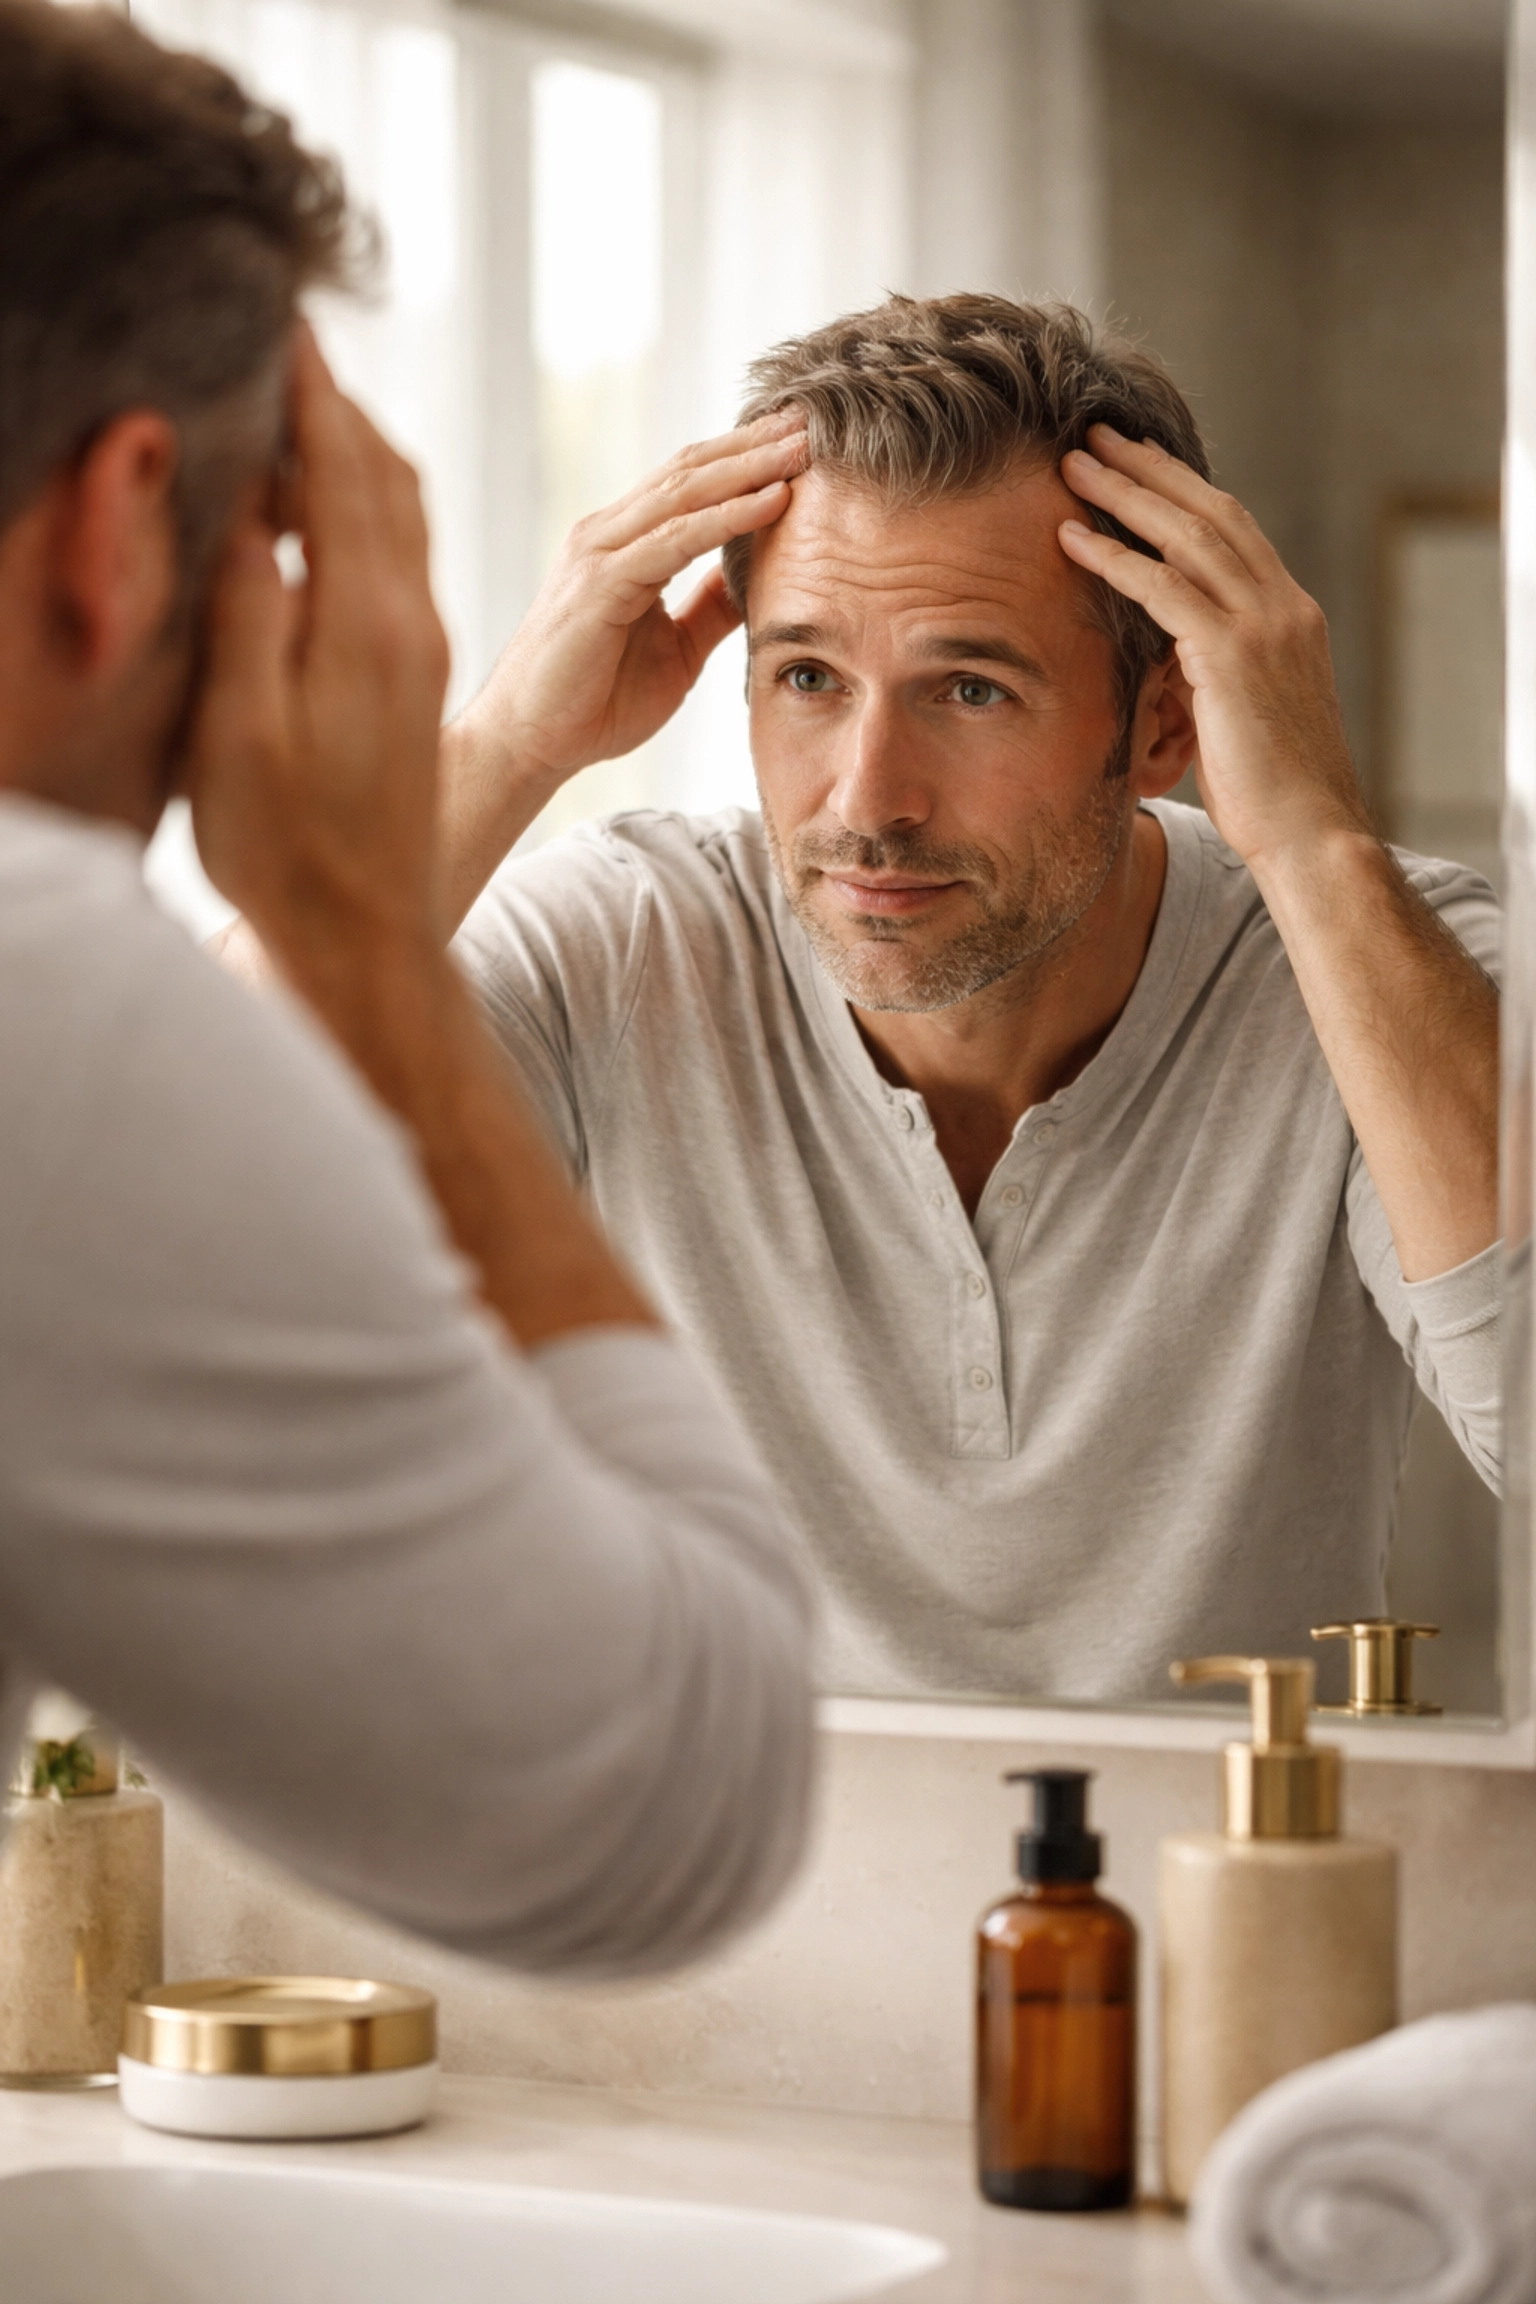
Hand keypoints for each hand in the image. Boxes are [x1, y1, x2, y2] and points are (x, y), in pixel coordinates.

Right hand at [185, 327, 449, 968]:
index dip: (313, 393)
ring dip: (358, 446)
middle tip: (296, 336)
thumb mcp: (241, 733)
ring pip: (400, 515)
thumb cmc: (285, 850)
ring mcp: (417, 652)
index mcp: (367, 627)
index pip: (345, 474)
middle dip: (339, 402)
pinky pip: (397, 556)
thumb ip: (249, 612)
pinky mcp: (412, 677)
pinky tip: (326, 502)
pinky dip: (364, 502)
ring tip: (310, 397)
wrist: (362, 937)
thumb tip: (254, 508)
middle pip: (386, 479)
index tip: (288, 319)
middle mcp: (409, 626)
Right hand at [451, 417, 806, 797]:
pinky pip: (675, 539)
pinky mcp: (600, 585)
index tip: (804, 439)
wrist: (530, 745)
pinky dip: (728, 517)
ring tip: (805, 446)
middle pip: (692, 470)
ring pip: (686, 492)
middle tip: (815, 418)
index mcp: (624, 544)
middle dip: (755, 444)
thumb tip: (757, 579)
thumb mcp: (676, 649)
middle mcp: (608, 535)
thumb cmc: (593, 702)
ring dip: (751, 466)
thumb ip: (710, 608)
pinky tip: (773, 500)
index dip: (748, 457)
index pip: (692, 482)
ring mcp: (600, 554)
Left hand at [1058, 427, 1372, 872]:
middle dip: (1150, 469)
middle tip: (1096, 436)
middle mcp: (1283, 607)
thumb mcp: (1246, 716)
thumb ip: (1215, 674)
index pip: (1234, 531)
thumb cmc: (1273, 795)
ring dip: (1124, 495)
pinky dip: (1114, 558)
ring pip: (1186, 536)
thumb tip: (1170, 666)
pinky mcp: (1233, 657)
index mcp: (1291, 616)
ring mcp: (1264, 626)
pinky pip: (1163, 588)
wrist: (1311, 833)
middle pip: (1209, 513)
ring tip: (1074, 465)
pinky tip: (1071, 538)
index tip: (1138, 463)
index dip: (1182, 491)